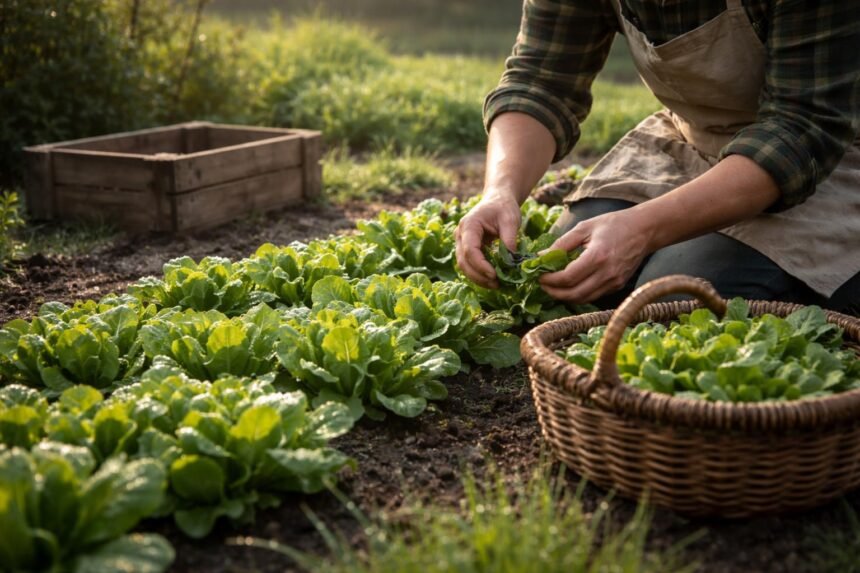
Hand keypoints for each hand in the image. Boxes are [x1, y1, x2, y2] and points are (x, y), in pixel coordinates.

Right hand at [455, 194, 520, 287]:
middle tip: (496, 284)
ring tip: (496, 285)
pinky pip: (470, 265)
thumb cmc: (504, 207)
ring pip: (464, 266)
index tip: (494, 275)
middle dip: (478, 276)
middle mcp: (460, 235)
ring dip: (478, 278)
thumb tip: (511, 262)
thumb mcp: (510, 220)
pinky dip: (480, 274)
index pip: (470, 250)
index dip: (480, 265)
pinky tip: (493, 280)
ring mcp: (462, 242)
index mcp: (469, 225)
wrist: (498, 201)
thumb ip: (509, 239)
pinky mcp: (467, 249)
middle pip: (463, 261)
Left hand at [539, 208, 653, 302]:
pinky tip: (569, 285)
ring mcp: (614, 282)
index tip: (539, 275)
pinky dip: (578, 294)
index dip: (550, 280)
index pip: (567, 278)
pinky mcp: (618, 285)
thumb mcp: (584, 228)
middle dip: (554, 292)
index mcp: (597, 256)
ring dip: (565, 296)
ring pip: (583, 299)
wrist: (644, 230)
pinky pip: (593, 296)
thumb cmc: (613, 224)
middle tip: (542, 284)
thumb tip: (541, 257)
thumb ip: (561, 244)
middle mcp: (607, 273)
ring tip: (553, 286)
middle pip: (574, 294)